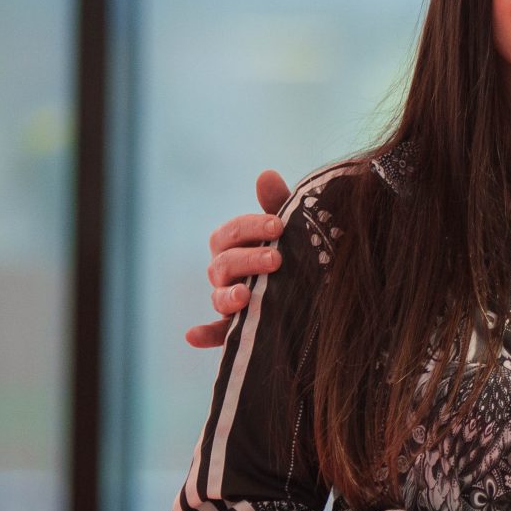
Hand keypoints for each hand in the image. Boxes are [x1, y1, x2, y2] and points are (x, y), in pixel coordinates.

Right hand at [184, 170, 292, 348]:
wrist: (316, 284)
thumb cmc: (294, 248)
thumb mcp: (290, 227)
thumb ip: (278, 203)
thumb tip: (266, 174)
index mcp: (234, 244)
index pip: (232, 233)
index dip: (252, 228)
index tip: (279, 225)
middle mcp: (225, 271)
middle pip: (224, 264)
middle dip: (248, 260)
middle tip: (277, 260)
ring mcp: (229, 299)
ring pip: (220, 296)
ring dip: (228, 296)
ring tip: (244, 295)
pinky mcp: (237, 327)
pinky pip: (216, 333)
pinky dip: (205, 335)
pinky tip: (193, 337)